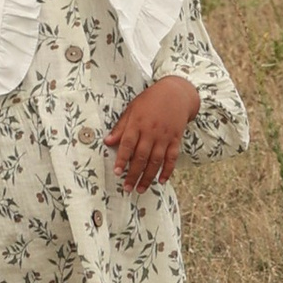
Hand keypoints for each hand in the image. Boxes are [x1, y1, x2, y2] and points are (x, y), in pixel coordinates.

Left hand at [107, 76, 199, 191]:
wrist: (176, 93)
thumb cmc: (150, 100)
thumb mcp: (132, 109)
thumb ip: (120, 127)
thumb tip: (107, 142)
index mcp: (137, 123)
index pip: (128, 144)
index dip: (121, 159)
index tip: (117, 172)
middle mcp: (151, 131)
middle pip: (141, 156)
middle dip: (133, 174)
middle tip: (126, 188)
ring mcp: (165, 136)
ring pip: (156, 160)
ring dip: (148, 177)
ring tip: (140, 189)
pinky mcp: (176, 139)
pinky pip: (172, 158)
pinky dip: (167, 171)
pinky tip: (161, 181)